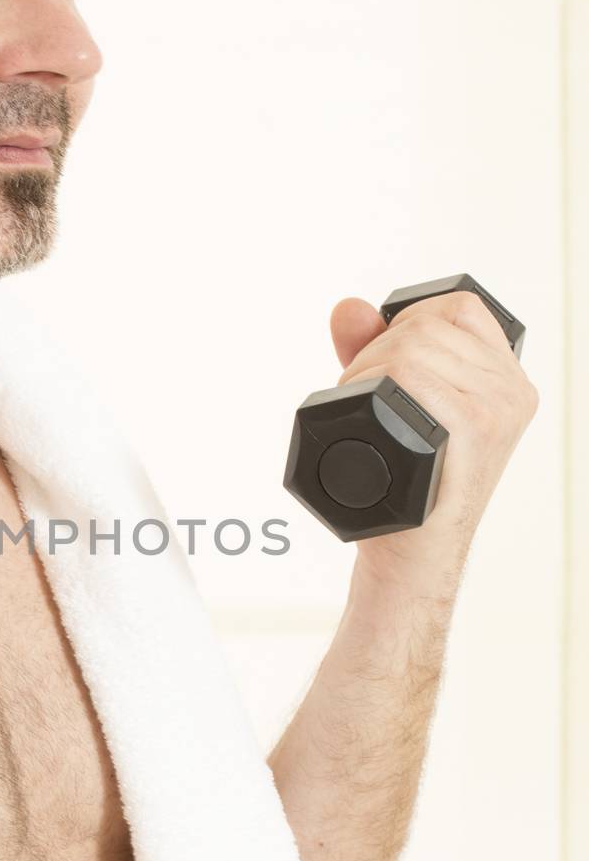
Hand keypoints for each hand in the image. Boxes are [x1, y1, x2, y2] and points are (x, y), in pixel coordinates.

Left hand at [330, 290, 538, 596]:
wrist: (412, 554)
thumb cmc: (408, 486)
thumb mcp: (396, 407)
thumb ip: (374, 351)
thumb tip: (348, 308)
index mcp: (508, 382)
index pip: (460, 307)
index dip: (410, 318)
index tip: (384, 356)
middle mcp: (512, 392)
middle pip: (428, 324)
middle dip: (375, 350)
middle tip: (359, 394)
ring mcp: (497, 409)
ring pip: (413, 346)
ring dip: (365, 369)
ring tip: (362, 410)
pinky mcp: (475, 427)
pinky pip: (412, 375)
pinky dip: (372, 386)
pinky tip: (370, 418)